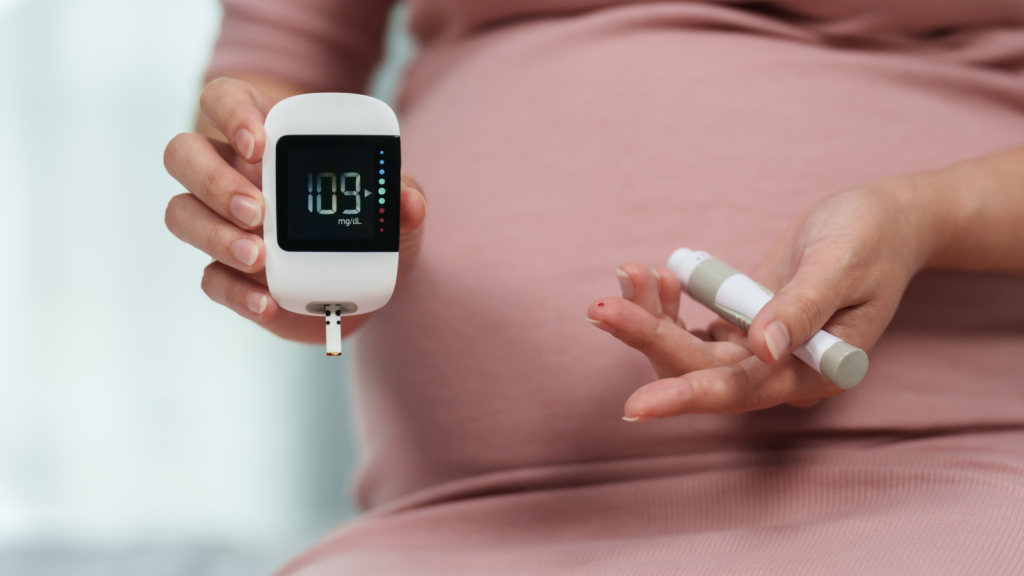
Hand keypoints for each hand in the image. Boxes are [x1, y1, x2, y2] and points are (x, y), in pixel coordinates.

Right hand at [163, 78, 426, 342]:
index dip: (230, 113)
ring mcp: (221, 222)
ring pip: (181, 213)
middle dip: (214, 182)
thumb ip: (399, 195)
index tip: (259, 144)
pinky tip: (265, 302)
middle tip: (258, 212)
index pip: (223, 100)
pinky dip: (235, 291)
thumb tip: (409, 202)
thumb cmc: (365, 221)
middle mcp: (231, 172)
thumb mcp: (390, 204)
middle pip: (184, 154)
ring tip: (259, 257)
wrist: (360, 283)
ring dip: (215, 235)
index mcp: (265, 136)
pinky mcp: (226, 272)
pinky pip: (209, 277)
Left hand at [587, 180, 941, 419]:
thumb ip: (803, 307)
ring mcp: (757, 352)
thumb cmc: (873, 238)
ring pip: (687, 350)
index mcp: (812, 372)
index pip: (739, 393)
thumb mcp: (843, 264)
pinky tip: (653, 275)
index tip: (635, 407)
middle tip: (601, 308)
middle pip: (699, 371)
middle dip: (648, 339)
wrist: (884, 220)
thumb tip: (763, 349)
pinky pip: (691, 327)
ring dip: (650, 318)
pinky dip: (667, 304)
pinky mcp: (742, 327)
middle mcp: (779, 373)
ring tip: (628, 272)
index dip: (686, 398)